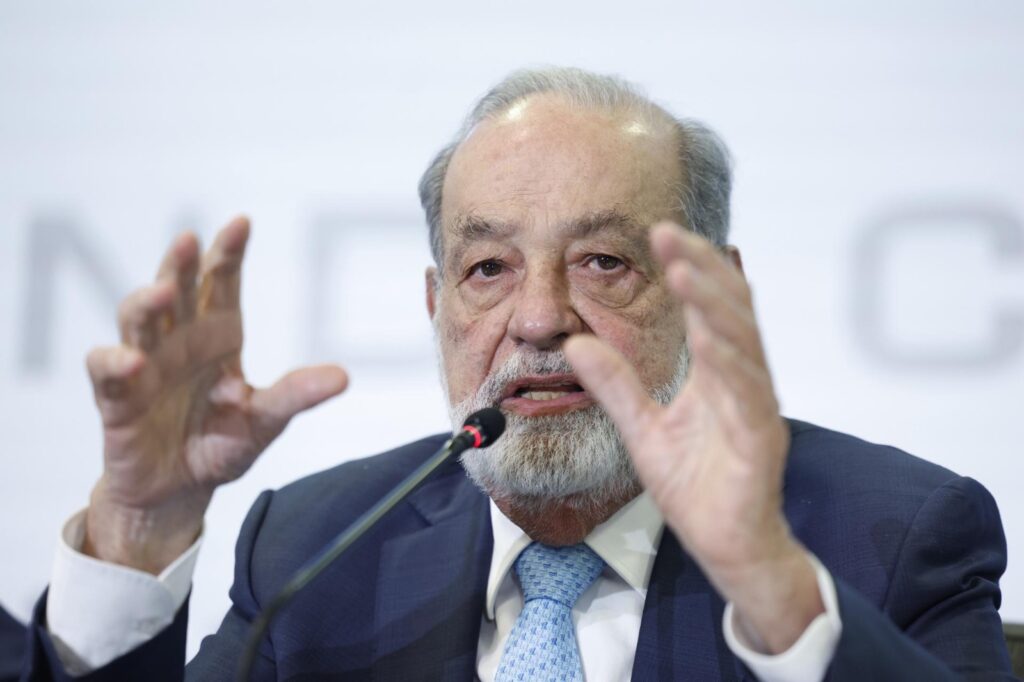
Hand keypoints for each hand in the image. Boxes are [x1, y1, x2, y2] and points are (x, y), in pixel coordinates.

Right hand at [83, 216, 347, 573]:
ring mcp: (145, 364)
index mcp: (218, 335)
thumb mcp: (264, 420)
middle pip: (177, 287)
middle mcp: (179, 340)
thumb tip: (343, 377)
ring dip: (147, 301)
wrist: (179, 491)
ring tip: (165, 292)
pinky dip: (116, 360)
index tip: (241, 223)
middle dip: (183, 263)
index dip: (229, 252)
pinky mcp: (116, 397)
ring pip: (137, 317)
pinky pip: (108, 369)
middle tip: (191, 241)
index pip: (223, 283)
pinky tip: (135, 360)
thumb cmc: (220, 445)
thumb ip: (295, 395)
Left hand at [565, 222, 821, 652]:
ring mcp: (754, 407)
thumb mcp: (642, 429)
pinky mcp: (760, 439)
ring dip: (714, 305)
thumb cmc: (695, 486)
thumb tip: (576, 343)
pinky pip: (748, 395)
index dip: (687, 267)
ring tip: (686, 271)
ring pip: (743, 343)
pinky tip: (711, 336)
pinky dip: (731, 362)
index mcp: (716, 375)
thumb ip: (615, 386)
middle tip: (670, 234)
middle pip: (729, 310)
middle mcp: (740, 381)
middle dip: (701, 269)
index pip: (705, 307)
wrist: (725, 545)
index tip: (658, 232)